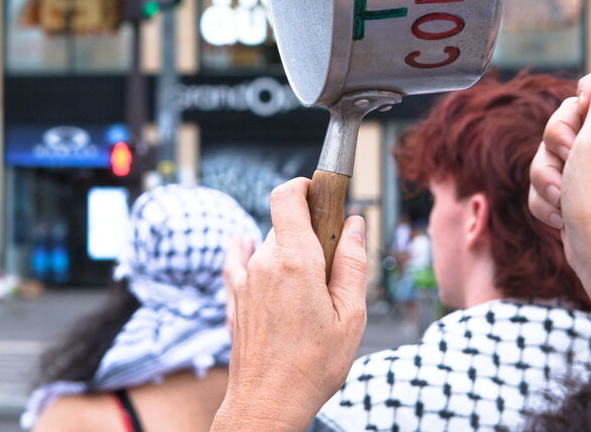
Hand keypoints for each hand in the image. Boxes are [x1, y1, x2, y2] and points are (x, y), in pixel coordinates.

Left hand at [212, 178, 367, 431]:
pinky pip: (241, 261)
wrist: (267, 404)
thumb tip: (355, 225)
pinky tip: (248, 245)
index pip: (287, 197)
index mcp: (295, 261)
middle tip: (333, 262)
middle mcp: (264, 264)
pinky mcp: (235, 298)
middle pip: (285, 224)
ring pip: (269, 245)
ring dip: (290, 252)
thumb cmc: (312, 367)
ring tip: (311, 289)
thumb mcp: (351, 316)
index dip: (305, 186)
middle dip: (310, 231)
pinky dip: (249, 251)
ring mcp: (245, 281)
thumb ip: (352, 264)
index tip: (323, 192)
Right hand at [537, 63, 590, 280]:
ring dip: (548, 174)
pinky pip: (549, 176)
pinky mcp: (580, 188)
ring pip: (552, 148)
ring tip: (565, 197)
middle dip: (556, 139)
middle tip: (570, 160)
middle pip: (570, 113)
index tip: (582, 117)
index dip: (585, 95)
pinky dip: (548, 196)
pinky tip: (562, 213)